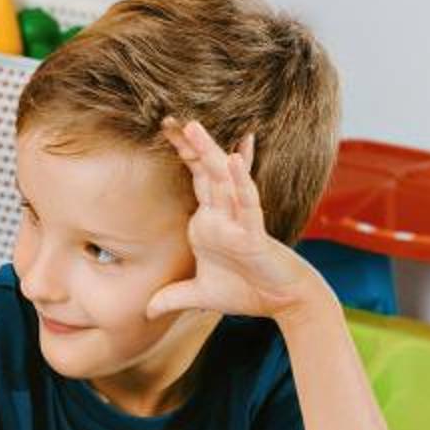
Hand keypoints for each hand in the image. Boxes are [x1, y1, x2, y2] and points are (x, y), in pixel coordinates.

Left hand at [147, 120, 318, 322]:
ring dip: (210, 152)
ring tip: (193, 126)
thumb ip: (173, 298)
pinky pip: (247, 202)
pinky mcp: (254, 233)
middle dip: (190, 144)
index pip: (194, 179)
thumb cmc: (246, 291)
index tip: (164, 129)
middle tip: (170, 117)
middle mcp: (223, 214)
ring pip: (223, 179)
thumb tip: (148, 312)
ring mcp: (239, 220)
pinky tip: (232, 159)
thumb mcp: (200, 296)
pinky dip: (240, 181)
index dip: (182, 154)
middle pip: (204, 171)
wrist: (282, 303)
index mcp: (209, 221)